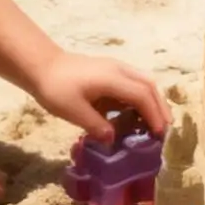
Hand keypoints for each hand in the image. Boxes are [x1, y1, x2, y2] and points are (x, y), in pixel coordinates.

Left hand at [33, 51, 169, 138]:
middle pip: (149, 86)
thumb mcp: (72, 110)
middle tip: (164, 129)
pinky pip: (134, 83)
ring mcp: (116, 68)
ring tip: (154, 123)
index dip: (153, 114)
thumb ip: (95, 125)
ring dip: (153, 101)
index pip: (141, 95)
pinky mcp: (110, 71)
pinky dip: (141, 98)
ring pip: (144, 82)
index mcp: (112, 78)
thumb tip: (113, 139)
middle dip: (160, 107)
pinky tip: (136, 113)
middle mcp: (119, 70)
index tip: (158, 133)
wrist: (40, 64)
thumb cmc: (54, 87)